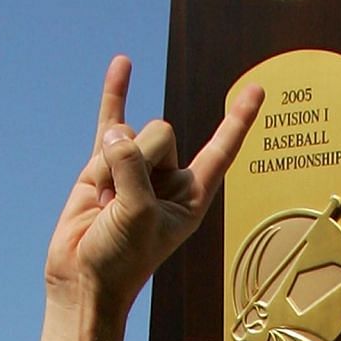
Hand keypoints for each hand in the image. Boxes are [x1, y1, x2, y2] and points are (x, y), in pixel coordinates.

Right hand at [44, 56, 261, 324]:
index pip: (221, 150)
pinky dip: (115, 92)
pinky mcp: (104, 164)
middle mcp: (168, 178)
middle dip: (137, 160)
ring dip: (108, 167)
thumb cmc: (121, 260)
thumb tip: (114, 134)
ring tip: (104, 204)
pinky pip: (112, 119)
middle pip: (160, 133)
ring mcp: (136, 167)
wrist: (82, 278)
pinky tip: (123, 63)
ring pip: (127, 134)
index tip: (258, 89)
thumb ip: (131, 167)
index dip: (238, 121)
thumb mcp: (138, 215)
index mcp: (192, 196)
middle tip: (122, 203)